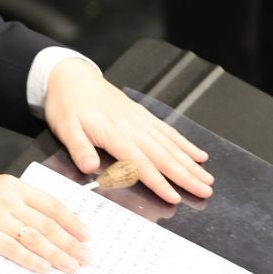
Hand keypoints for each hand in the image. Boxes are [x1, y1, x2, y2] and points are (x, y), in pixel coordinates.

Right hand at [0, 171, 91, 273]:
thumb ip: (16, 197)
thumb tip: (44, 217)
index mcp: (11, 184)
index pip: (50, 203)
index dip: (71, 220)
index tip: (86, 234)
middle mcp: (6, 197)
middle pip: (47, 223)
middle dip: (70, 242)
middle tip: (86, 257)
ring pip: (34, 237)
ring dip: (56, 255)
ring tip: (71, 267)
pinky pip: (12, 248)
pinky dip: (30, 260)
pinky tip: (43, 268)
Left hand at [43, 58, 213, 205]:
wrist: (70, 76)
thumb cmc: (66, 103)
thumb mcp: (64, 127)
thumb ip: (79, 148)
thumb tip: (90, 168)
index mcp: (115, 134)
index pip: (140, 163)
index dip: (159, 182)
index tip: (175, 197)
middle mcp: (133, 127)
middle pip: (164, 156)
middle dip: (186, 175)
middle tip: (206, 190)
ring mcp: (140, 121)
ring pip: (170, 145)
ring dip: (190, 162)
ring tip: (208, 177)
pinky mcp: (141, 115)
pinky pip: (168, 131)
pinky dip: (184, 143)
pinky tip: (197, 153)